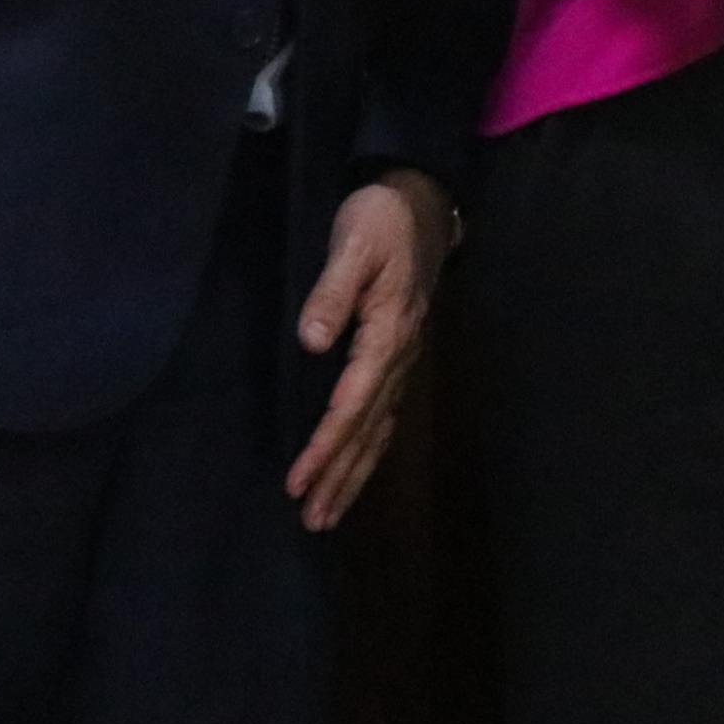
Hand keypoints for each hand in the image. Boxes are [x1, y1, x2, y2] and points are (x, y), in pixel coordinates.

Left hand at [286, 171, 456, 531]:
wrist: (423, 202)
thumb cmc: (382, 220)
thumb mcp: (354, 244)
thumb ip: (333, 291)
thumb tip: (311, 339)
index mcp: (388, 332)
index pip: (353, 402)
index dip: (326, 445)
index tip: (299, 481)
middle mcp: (400, 355)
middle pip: (369, 429)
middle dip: (341, 476)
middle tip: (313, 520)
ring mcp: (403, 358)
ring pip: (380, 429)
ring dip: (355, 473)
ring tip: (329, 514)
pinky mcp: (398, 355)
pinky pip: (385, 415)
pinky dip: (368, 450)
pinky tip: (355, 469)